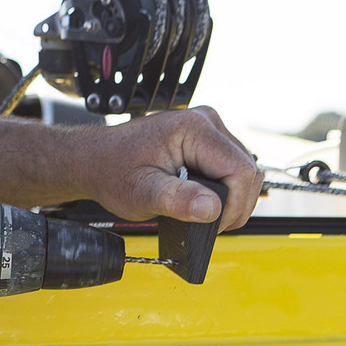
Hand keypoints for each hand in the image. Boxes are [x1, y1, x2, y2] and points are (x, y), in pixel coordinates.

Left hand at [75, 106, 262, 229]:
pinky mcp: (207, 138)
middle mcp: (206, 121)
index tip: (214, 224)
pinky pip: (232, 167)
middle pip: (248, 171)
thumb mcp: (141, 193)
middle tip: (208, 224)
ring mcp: (208, 128)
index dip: (235, 205)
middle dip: (235, 204)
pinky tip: (201, 199)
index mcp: (193, 129)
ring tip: (201, 212)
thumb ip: (176, 201)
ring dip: (230, 198)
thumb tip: (212, 209)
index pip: (241, 171)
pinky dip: (224, 189)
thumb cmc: (113, 171)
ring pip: (244, 170)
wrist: (97, 160)